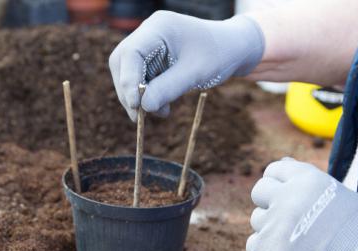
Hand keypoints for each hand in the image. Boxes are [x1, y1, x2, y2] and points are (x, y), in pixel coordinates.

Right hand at [109, 11, 264, 120]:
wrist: (234, 49)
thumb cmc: (219, 55)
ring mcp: (149, 45)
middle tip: (139, 117)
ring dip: (138, 97)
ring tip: (161, 112)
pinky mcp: (152, 59)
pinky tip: (163, 107)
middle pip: (123, 63)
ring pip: (128, 73)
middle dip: (129, 91)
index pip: (131, 53)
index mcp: (159, 27)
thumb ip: (169, 88)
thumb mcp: (196, 73)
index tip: (136, 105)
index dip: (128, 81)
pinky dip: (148, 96)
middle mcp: (149, 33)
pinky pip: (140, 79)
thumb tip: (143, 107)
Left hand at [246, 158, 357, 250]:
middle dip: (270, 203)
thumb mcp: (337, 192)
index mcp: (305, 177)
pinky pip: (254, 246)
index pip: (274, 170)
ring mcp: (275, 223)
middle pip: (259, 192)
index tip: (288, 196)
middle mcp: (286, 196)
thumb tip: (283, 162)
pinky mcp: (268, 250)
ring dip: (272, 229)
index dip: (280, 184)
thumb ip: (306, 178)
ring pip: (257, 220)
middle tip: (289, 220)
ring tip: (299, 242)